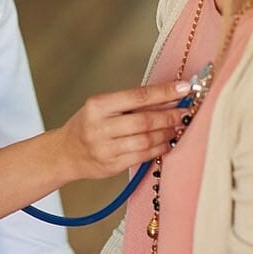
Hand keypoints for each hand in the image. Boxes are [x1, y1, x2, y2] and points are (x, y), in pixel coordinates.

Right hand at [57, 81, 189, 180]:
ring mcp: (105, 148)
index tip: (185, 88)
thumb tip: (169, 95)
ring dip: (167, 133)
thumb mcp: (102, 107)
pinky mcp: (112, 165)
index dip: (164, 92)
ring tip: (178, 127)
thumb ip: (131, 102)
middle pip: (144, 120)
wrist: (66, 152)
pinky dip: (160, 148)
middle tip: (186, 112)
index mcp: (98, 105)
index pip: (138, 96)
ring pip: (146, 140)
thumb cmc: (89, 124)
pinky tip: (167, 142)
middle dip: (170, 115)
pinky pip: (143, 156)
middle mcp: (100, 127)